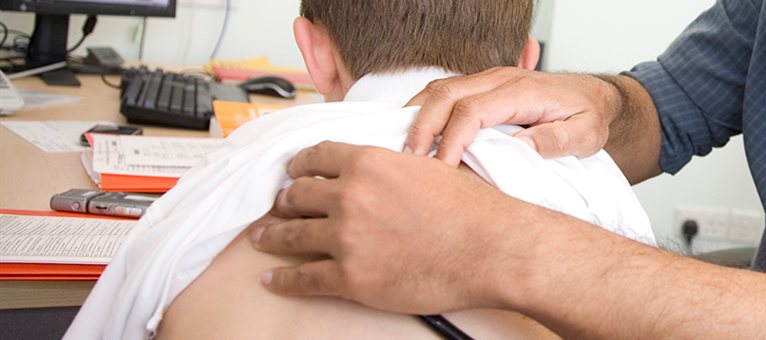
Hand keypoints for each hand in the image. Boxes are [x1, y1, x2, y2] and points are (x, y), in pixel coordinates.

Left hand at [247, 141, 538, 313]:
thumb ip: (394, 166)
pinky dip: (283, 279)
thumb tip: (384, 171)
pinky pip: (303, 278)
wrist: (492, 249)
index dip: (298, 165)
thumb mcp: (429, 167)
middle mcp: (349, 196)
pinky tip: (273, 278)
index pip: (315, 156)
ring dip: (271, 236)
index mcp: (369, 162)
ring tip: (262, 238)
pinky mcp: (349, 277)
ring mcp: (345, 238)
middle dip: (283, 201)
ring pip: (291, 234)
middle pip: (297, 194)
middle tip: (278, 206)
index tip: (292, 172)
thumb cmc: (473, 211)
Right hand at [405, 67, 622, 163]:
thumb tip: (521, 150)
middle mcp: (501, 79)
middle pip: (446, 94)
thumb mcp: (585, 134)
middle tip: (412, 163)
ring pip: (440, 90)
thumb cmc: (589, 115)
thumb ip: (555, 141)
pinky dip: (426, 112)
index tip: (443, 168)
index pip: (473, 111)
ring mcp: (490, 79)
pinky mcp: (484, 86)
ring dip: (418, 118)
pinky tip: (418, 136)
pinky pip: (446, 92)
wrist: (594, 95)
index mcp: (524, 91)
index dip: (452, 140)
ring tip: (408, 153)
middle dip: (422, 128)